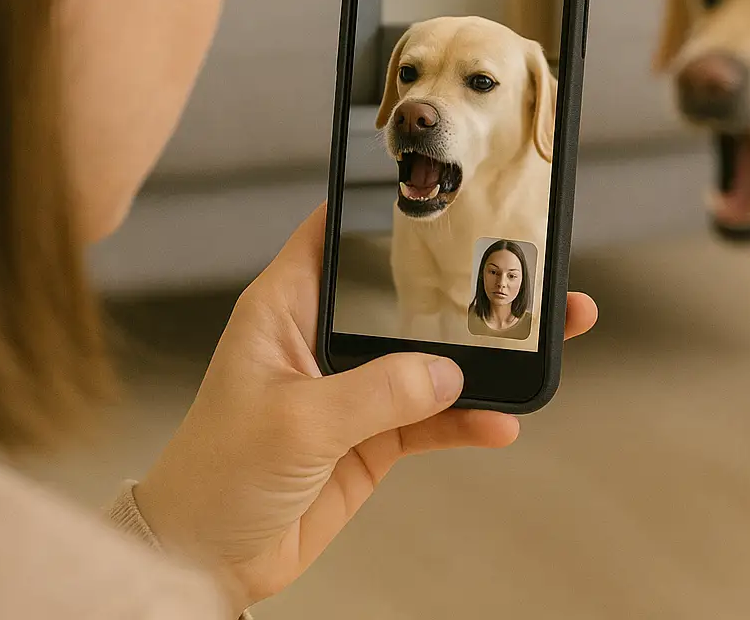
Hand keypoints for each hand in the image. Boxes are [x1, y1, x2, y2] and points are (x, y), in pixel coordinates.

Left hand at [133, 203, 596, 611]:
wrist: (204, 560)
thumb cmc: (215, 476)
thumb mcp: (296, 422)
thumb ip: (376, 392)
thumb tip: (447, 372)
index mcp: (285, 307)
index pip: (337, 233)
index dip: (385, 208)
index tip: (445, 190)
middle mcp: (322, 338)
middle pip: (406, 296)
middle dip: (465, 286)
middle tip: (528, 271)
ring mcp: (353, 389)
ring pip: (432, 358)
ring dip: (486, 356)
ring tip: (545, 341)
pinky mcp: (372, 436)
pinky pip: (434, 419)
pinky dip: (469, 419)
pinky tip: (503, 421)